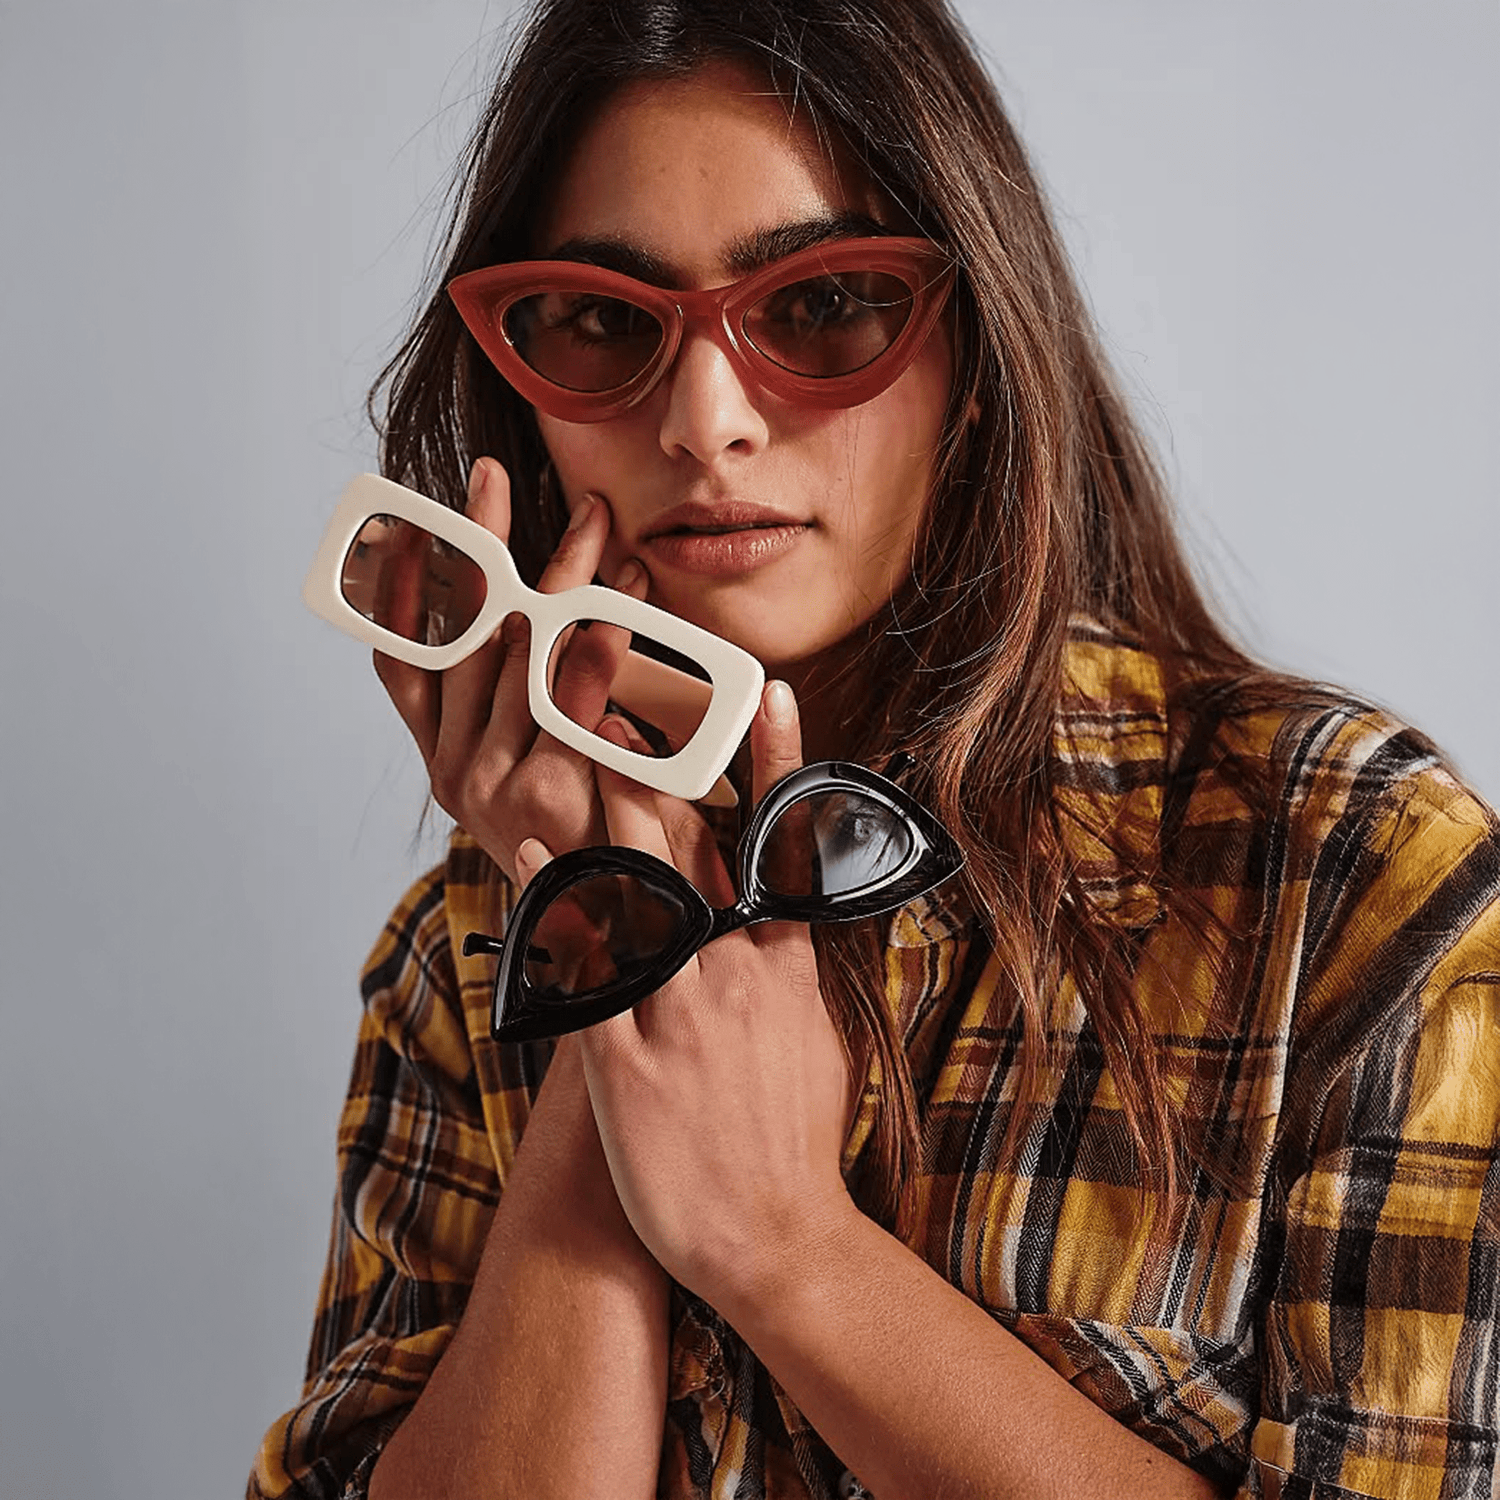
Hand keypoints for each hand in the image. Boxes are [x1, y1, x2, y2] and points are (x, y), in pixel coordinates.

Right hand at [374, 457, 646, 879]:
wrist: (606, 928)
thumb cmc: (582, 835)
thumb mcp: (536, 767)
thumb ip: (530, 703)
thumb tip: (535, 611)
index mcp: (442, 755)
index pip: (407, 652)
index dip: (402, 581)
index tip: (412, 516)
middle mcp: (453, 767)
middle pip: (462, 634)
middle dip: (483, 549)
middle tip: (496, 477)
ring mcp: (491, 783)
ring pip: (521, 655)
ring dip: (562, 583)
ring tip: (597, 527)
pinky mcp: (542, 797)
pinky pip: (570, 705)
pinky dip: (595, 651)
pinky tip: (620, 607)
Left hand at [576, 684, 856, 1307]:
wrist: (777, 1237)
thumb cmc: (795, 1138)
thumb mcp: (815, 1033)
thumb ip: (791, 962)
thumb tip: (785, 914)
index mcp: (781, 960)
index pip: (780, 841)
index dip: (775, 759)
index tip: (770, 689)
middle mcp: (730, 970)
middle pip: (682, 842)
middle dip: (648, 758)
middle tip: (618, 682)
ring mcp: (677, 1011)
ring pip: (627, 888)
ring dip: (590, 806)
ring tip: (564, 731)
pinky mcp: (624, 1060)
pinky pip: (582, 968)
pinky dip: (552, 906)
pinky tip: (524, 855)